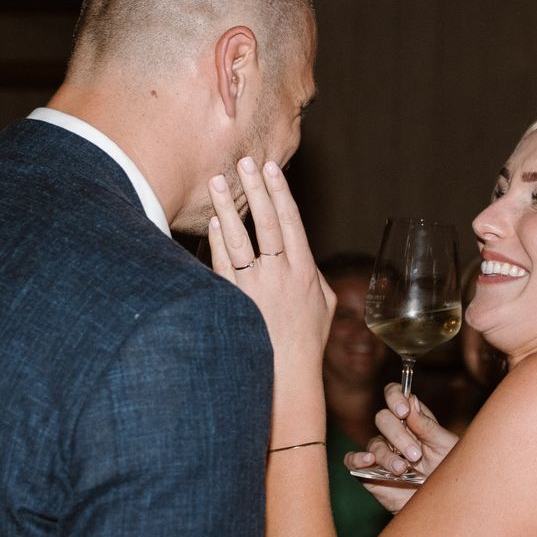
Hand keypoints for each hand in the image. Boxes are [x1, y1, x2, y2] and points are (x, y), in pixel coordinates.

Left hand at [207, 158, 333, 388]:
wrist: (286, 375)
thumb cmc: (306, 342)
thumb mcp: (324, 305)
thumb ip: (315, 276)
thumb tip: (305, 258)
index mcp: (304, 271)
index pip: (292, 222)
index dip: (280, 192)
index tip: (271, 169)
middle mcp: (280, 275)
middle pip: (267, 223)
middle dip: (255, 189)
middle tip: (243, 162)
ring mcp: (255, 287)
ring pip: (240, 239)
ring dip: (228, 208)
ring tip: (216, 182)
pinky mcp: (234, 300)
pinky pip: (222, 265)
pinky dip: (217, 241)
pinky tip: (212, 223)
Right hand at [344, 384, 460, 510]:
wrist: (442, 504)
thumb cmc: (449, 473)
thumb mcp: (445, 447)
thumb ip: (427, 426)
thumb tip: (411, 400)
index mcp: (413, 421)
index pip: (395, 396)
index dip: (395, 398)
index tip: (403, 413)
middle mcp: (395, 434)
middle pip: (383, 418)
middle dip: (398, 435)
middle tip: (416, 455)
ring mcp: (381, 453)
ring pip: (374, 443)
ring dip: (387, 456)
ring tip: (402, 470)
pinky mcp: (370, 473)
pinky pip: (353, 461)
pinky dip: (357, 458)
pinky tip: (368, 461)